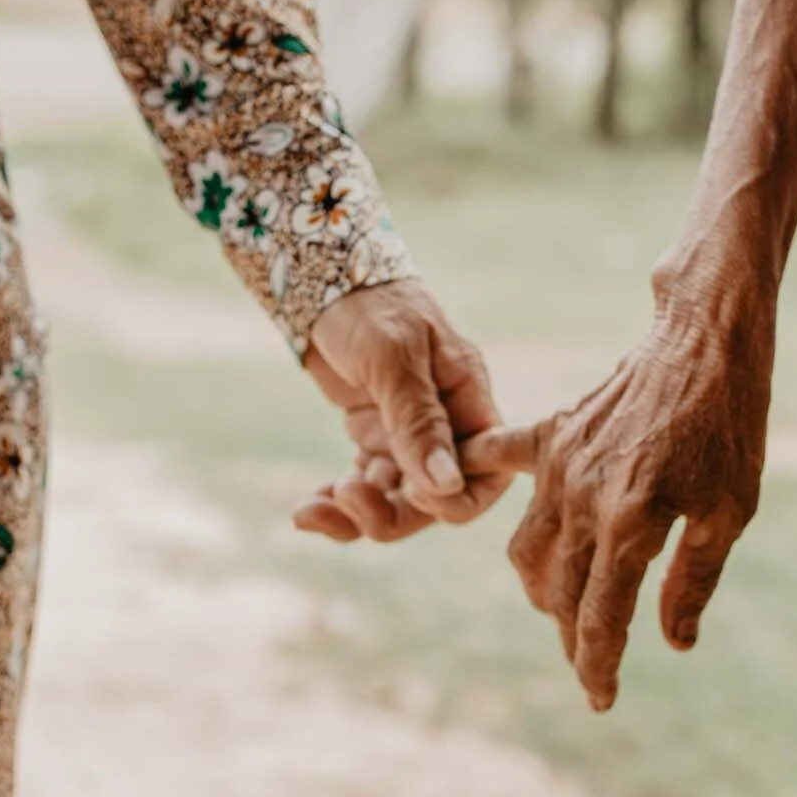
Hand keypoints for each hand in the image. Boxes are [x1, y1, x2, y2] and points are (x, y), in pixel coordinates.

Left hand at [291, 279, 513, 542]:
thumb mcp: (394, 358)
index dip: (456, 501)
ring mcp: (409, 439)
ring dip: (355, 515)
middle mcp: (445, 429)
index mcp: (469, 404)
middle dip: (391, 515)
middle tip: (346, 499)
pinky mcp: (375, 441)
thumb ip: (420, 421)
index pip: (487, 476)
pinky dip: (337, 503)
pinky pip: (365, 489)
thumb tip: (447, 485)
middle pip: (434, 502)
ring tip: (311, 510)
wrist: (324, 281)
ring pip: (395, 503)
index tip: (412, 491)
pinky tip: (309, 506)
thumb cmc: (370, 308)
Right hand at [486, 288, 774, 710]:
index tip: (600, 701)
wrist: (706, 339)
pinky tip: (458, 486)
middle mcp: (583, 500)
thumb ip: (693, 580)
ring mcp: (559, 466)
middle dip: (572, 639)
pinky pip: (500, 460)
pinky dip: (479, 477)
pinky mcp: (552, 435)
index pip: (601, 619)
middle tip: (590, 663)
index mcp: (631, 525)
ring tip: (564, 609)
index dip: (598, 667)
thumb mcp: (731, 511)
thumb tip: (672, 643)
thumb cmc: (730, 427)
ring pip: (526, 551)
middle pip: (559, 595)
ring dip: (541, 590)